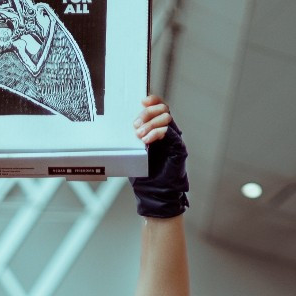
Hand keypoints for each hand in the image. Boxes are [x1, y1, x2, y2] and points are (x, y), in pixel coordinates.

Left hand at [130, 92, 187, 216]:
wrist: (154, 194)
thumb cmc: (144, 176)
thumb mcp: (133, 153)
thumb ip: (131, 139)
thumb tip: (117, 126)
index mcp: (157, 131)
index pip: (159, 108)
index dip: (153, 100)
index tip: (142, 100)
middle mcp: (168, 133)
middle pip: (163, 109)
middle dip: (148, 113)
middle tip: (136, 125)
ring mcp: (174, 139)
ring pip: (167, 118)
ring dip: (151, 123)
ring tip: (140, 136)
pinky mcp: (178, 148)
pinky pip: (170, 133)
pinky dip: (157, 133)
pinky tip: (148, 140)